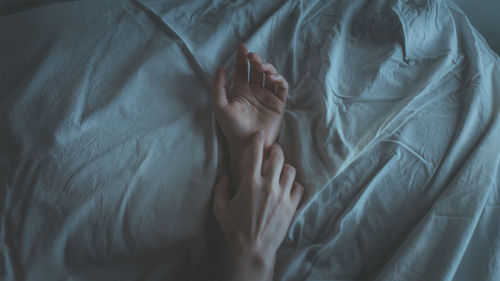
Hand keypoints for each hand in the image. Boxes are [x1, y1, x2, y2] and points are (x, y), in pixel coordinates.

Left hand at [212, 44, 288, 149]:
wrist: (247, 143)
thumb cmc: (232, 128)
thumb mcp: (219, 106)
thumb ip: (218, 87)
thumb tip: (220, 67)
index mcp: (240, 91)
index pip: (242, 70)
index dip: (242, 58)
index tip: (242, 47)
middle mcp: (254, 92)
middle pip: (257, 70)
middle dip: (255, 60)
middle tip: (252, 57)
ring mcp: (267, 97)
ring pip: (270, 76)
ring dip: (267, 68)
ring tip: (261, 67)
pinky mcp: (278, 104)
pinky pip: (282, 88)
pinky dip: (278, 79)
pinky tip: (271, 77)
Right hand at [212, 132, 303, 280]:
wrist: (252, 249)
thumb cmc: (234, 229)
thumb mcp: (220, 207)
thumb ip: (221, 188)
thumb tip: (226, 175)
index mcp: (250, 184)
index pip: (255, 154)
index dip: (257, 141)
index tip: (259, 135)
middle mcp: (268, 186)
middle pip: (278, 157)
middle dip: (276, 150)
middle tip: (273, 150)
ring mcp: (282, 196)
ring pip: (291, 170)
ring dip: (285, 167)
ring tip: (281, 170)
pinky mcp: (291, 206)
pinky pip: (299, 187)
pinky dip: (294, 184)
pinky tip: (288, 187)